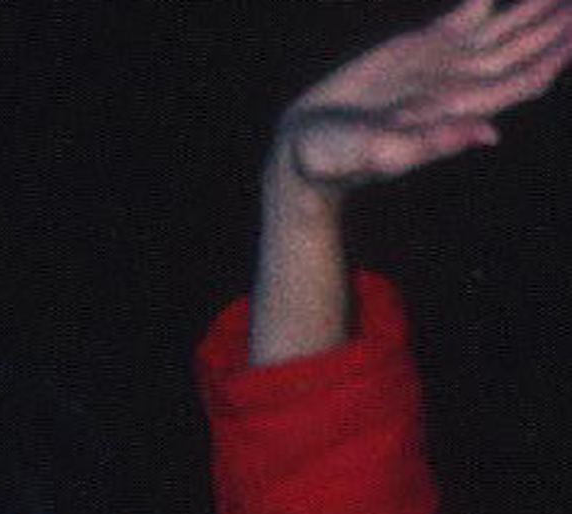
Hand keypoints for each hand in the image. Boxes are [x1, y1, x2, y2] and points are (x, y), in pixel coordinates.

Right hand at [273, 0, 571, 196]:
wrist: (304, 147)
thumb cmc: (337, 162)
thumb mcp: (381, 155)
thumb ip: (432, 144)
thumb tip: (489, 134)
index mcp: (459, 112)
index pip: (522, 82)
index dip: (552, 57)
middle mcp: (462, 85)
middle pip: (523, 52)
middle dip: (554, 27)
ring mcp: (446, 62)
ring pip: (505, 29)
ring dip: (534, 9)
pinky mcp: (425, 45)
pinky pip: (471, 11)